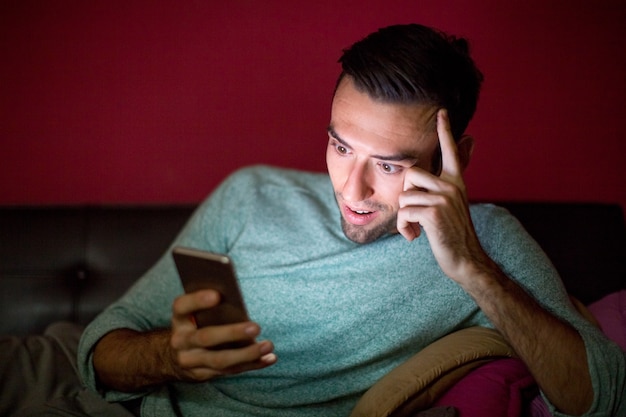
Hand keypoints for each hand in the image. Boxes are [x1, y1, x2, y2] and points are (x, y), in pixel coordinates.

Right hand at [169, 289, 276, 381]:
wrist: (175, 357)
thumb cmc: (194, 324)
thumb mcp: (194, 313)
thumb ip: (209, 305)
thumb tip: (235, 296)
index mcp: (179, 319)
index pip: (182, 307)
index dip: (197, 300)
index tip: (217, 295)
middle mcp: (180, 341)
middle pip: (206, 337)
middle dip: (232, 333)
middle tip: (256, 327)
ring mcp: (190, 361)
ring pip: (220, 360)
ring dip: (247, 354)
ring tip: (268, 345)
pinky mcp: (203, 374)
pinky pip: (230, 371)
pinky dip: (252, 364)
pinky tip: (269, 358)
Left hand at [397, 109, 489, 283]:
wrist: (464, 260)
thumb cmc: (452, 234)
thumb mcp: (452, 206)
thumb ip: (444, 188)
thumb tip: (444, 182)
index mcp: (456, 182)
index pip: (450, 152)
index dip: (445, 131)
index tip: (441, 112)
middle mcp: (452, 186)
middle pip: (410, 174)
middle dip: (405, 196)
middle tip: (413, 215)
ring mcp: (444, 199)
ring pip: (404, 196)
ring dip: (403, 217)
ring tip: (415, 229)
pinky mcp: (434, 213)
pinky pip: (404, 212)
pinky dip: (403, 227)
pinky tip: (414, 237)